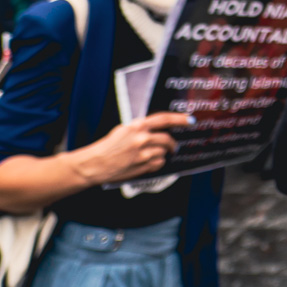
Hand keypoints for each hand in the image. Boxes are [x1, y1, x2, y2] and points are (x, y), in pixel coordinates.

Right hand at [69, 112, 191, 184]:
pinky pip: (159, 164)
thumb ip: (140, 127)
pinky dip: (157, 163)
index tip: (190, 120)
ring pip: (163, 153)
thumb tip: (156, 127)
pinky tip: (147, 162)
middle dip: (172, 144)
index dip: (179, 119)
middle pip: (167, 139)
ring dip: (162, 154)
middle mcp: (142, 138)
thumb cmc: (108, 146)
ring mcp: (143, 154)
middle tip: (174, 146)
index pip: (164, 119)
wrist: (96, 163)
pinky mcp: (143, 167)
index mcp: (137, 126)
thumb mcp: (123, 130)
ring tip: (151, 155)